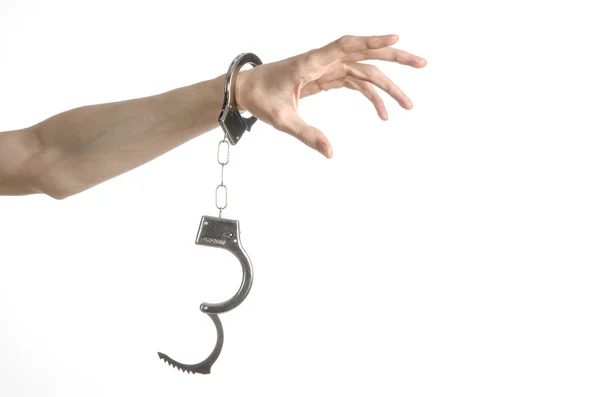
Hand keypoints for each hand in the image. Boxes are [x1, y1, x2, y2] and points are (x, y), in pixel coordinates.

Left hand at [233, 34, 426, 157]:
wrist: (247, 90)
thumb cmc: (261, 98)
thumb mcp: (282, 119)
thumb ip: (306, 134)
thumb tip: (330, 152)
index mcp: (311, 63)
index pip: (346, 46)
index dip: (372, 41)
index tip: (396, 38)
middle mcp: (323, 61)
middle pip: (365, 53)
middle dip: (395, 57)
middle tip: (422, 63)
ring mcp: (327, 69)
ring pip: (364, 70)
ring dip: (388, 85)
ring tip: (409, 104)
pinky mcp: (326, 78)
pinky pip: (355, 83)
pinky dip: (370, 95)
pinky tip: (383, 112)